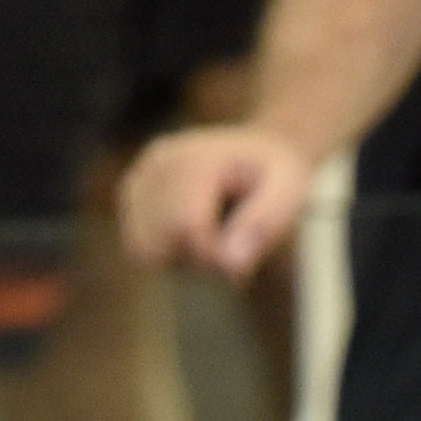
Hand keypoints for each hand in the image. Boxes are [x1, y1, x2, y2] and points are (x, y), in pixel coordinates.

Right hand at [124, 125, 322, 280]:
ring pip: (145, 250)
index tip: (243, 254)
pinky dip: (169, 253)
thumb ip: (264, 224)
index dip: (215, 255)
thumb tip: (231, 266)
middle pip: (159, 243)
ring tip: (215, 237)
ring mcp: (138, 180)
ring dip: (182, 258)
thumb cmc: (276, 175)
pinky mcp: (131, 199)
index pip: (185, 227)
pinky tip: (196, 236)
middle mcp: (156, 165)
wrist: (257, 154)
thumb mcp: (289, 190)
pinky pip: (140, 248)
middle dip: (197, 259)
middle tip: (232, 244)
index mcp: (194, 158)